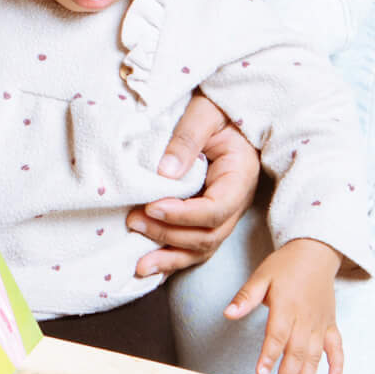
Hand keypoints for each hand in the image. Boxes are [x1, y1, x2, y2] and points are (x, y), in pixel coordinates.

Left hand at [133, 93, 259, 275]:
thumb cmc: (216, 107)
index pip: (217, 208)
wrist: (223, 110)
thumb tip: (165, 172)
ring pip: (203, 247)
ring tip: (139, 263)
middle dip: (170, 235)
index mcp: (241, 174)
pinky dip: (173, 258)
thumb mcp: (204, 112)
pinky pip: (195, 245)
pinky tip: (150, 266)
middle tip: (133, 221)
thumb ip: (186, 138)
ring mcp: (224, 211)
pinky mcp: (209, 216)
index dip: (184, 214)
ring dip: (170, 256)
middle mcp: (236, 199)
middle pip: (209, 234)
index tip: (152, 206)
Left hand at [224, 238, 343, 373]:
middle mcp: (306, 319)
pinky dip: (338, 365)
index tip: (261, 373)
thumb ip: (246, 297)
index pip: (277, 337)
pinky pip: (337, 348)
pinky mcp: (331, 324)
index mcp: (287, 307)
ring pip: (315, 356)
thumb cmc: (286, 265)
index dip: (269, 356)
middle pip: (297, 353)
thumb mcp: (261, 276)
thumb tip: (228, 313)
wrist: (315, 252)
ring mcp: (321, 323)